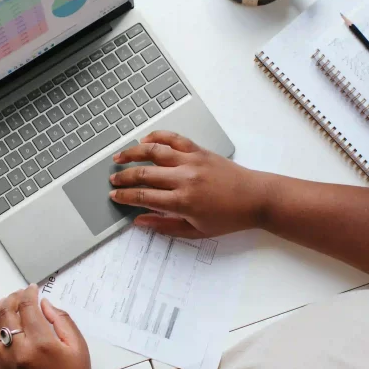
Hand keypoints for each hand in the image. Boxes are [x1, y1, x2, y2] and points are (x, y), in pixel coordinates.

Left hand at [0, 285, 97, 368]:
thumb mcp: (79, 347)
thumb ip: (61, 320)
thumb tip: (44, 304)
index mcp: (41, 343)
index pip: (27, 307)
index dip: (28, 294)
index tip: (32, 289)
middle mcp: (18, 352)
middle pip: (6, 314)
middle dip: (12, 299)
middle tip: (20, 295)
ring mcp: (4, 364)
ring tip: (2, 306)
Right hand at [109, 130, 268, 237]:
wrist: (255, 198)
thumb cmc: (229, 217)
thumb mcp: (196, 231)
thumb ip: (165, 226)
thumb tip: (140, 221)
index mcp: (182, 202)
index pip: (143, 196)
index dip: (125, 196)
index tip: (114, 196)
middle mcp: (184, 178)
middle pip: (143, 173)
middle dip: (123, 177)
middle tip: (113, 180)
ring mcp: (191, 161)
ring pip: (154, 151)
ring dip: (133, 153)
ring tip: (119, 156)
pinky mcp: (199, 150)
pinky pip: (174, 138)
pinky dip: (157, 136)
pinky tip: (145, 140)